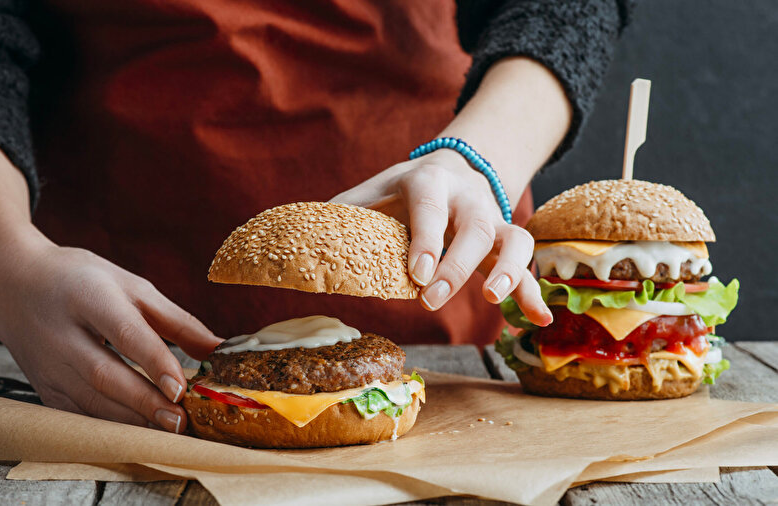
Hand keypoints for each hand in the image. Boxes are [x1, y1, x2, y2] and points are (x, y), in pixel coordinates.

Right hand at [0, 240, 221, 431]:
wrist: (11, 284)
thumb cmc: (79, 280)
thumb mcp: (130, 285)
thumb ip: (176, 320)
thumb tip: (219, 348)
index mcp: (88, 295)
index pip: (124, 332)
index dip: (153, 361)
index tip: (179, 387)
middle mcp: (62, 333)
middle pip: (105, 374)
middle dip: (145, 402)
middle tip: (181, 420)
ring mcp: (47, 364)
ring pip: (90, 401)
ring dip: (132, 420)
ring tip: (168, 430)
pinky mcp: (43, 387)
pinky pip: (78, 414)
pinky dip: (109, 426)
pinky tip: (137, 433)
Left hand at [332, 149, 551, 325]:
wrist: (452, 169)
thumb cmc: (400, 191)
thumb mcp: (371, 192)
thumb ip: (344, 215)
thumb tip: (300, 244)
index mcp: (428, 182)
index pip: (430, 207)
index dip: (427, 238)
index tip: (417, 273)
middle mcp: (467, 197)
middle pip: (476, 227)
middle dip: (458, 264)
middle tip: (432, 298)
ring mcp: (493, 218)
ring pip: (515, 238)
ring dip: (509, 271)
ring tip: (493, 300)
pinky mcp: (506, 240)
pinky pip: (527, 265)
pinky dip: (532, 291)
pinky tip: (536, 319)